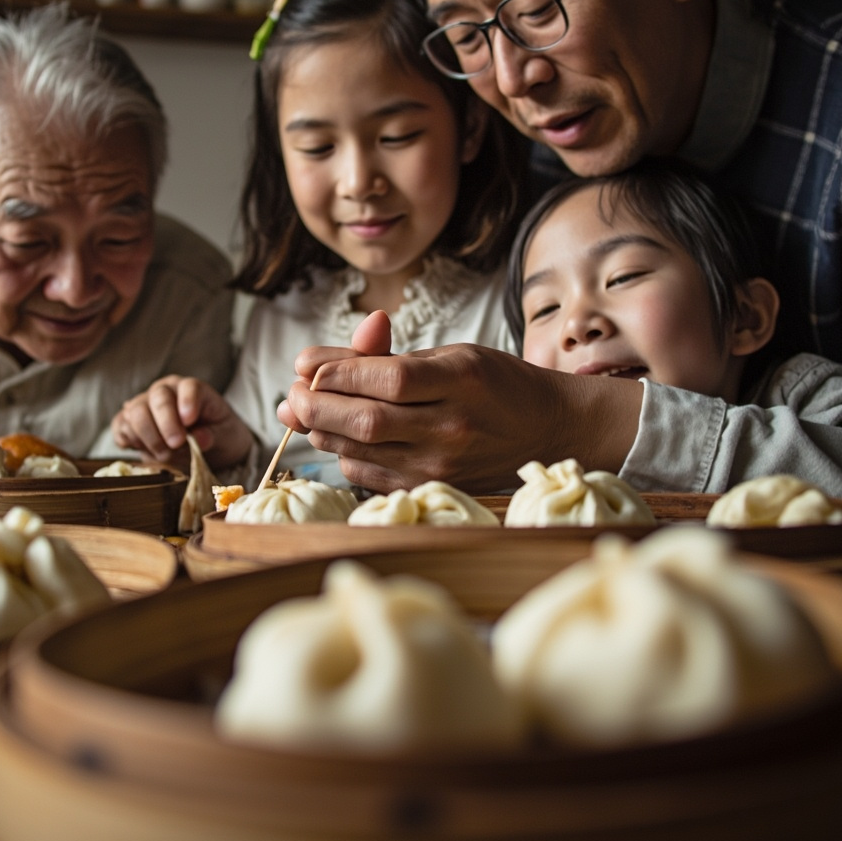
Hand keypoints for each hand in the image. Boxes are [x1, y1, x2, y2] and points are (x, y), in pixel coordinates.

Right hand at [112, 375, 253, 469]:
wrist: (207, 445)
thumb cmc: (219, 434)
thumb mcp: (226, 436)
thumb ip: (214, 435)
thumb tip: (199, 439)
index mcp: (192, 388)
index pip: (189, 387)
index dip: (187, 402)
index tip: (189, 421)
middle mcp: (165, 391)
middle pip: (157, 399)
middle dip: (165, 424)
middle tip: (176, 445)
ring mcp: (144, 404)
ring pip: (135, 412)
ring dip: (148, 437)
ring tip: (165, 455)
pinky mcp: (129, 422)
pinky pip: (120, 426)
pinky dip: (128, 440)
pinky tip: (144, 450)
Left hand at [281, 332, 642, 494]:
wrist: (548, 429)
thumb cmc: (495, 382)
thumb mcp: (449, 353)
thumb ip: (383, 356)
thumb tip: (310, 362)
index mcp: (462, 379)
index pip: (387, 379)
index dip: (338, 373)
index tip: (306, 367)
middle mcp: (453, 426)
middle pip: (367, 420)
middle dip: (316, 405)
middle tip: (292, 393)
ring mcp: (443, 464)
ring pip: (361, 450)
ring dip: (322, 430)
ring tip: (305, 410)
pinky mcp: (433, 487)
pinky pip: (370, 475)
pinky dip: (344, 454)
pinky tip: (339, 436)